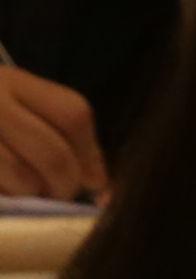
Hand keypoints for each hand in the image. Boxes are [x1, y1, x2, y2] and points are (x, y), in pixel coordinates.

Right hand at [0, 68, 97, 202]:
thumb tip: (102, 185)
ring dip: (31, 196)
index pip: (72, 114)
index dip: (91, 154)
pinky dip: (6, 198)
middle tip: (59, 194)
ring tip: (23, 192)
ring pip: (21, 178)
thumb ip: (56, 129)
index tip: (95, 179)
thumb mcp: (11, 98)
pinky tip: (4, 192)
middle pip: (53, 154)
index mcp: (10, 80)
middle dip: (65, 185)